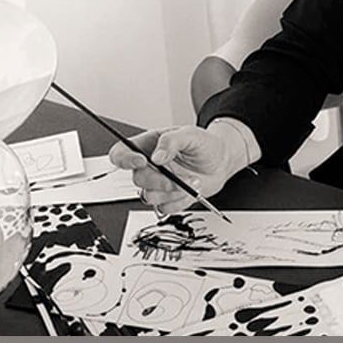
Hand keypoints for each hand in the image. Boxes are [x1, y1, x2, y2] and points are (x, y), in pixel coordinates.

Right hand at [107, 123, 249, 214]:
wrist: (221, 162)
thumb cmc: (204, 144)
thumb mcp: (191, 134)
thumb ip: (172, 141)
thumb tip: (156, 156)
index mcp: (149, 146)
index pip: (122, 153)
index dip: (125, 159)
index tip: (141, 161)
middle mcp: (149, 166)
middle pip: (137, 179)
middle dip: (160, 181)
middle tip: (179, 179)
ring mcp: (157, 184)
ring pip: (149, 197)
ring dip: (173, 192)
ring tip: (192, 181)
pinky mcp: (167, 199)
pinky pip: (164, 208)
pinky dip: (180, 201)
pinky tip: (191, 190)